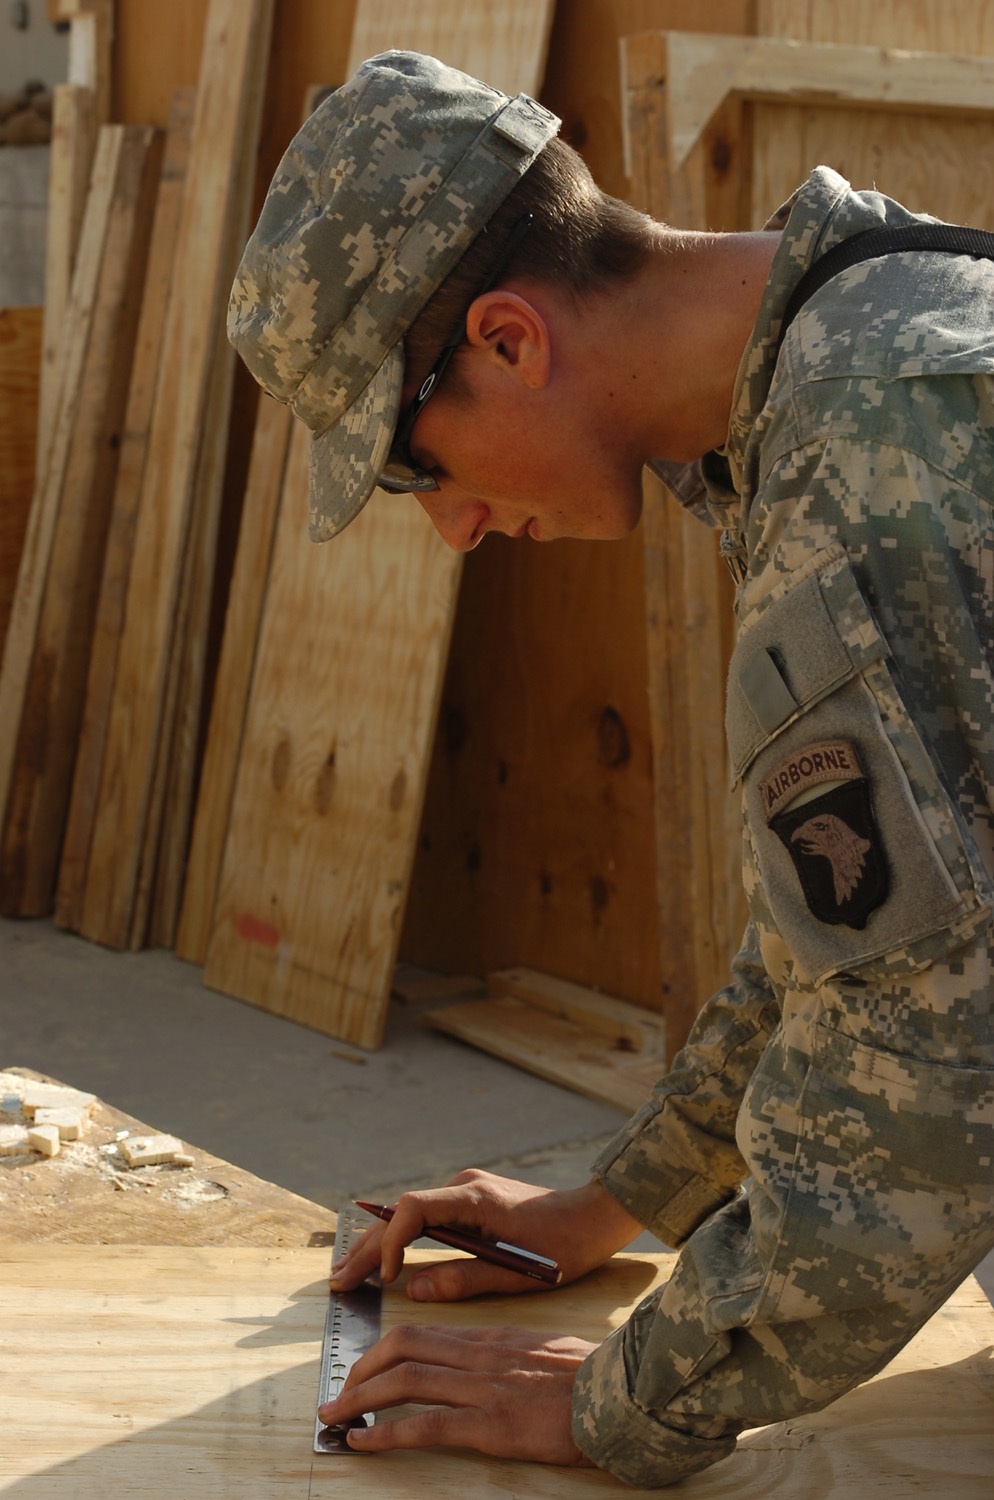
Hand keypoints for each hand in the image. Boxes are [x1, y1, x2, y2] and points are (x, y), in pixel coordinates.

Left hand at [317, 1321, 597, 1464]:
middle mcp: (481, 1355)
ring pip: (406, 1380)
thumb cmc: (593, 1378)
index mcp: (492, 1337)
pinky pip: (428, 1425)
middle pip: (403, 1348)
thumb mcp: (544, 1351)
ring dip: (360, 1400)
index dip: (381, 1351)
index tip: (360, 1370)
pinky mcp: (493, 1423)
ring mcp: (485, 1387)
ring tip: (335, 1419)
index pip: (421, 1333)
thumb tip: (478, 1366)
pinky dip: (388, 1433)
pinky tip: (364, 1444)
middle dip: (360, 1371)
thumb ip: (507, 1355)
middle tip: (337, 1394)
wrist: (625, 1395)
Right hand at [329, 1169, 642, 1300]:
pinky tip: (384, 1258)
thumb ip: (465, 1281)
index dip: (391, 1242)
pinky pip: (425, 1216)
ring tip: (348, 1273)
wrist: (595, 1215)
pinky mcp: (472, 1199)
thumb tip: (416, 1291)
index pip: (414, 1210)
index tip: (384, 1278)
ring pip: (410, 1214)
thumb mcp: (517, 1273)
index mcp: (474, 1199)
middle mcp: (464, 1187)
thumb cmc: (564, 1246)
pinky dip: (401, 1237)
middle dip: (368, 1248)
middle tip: (338, 1282)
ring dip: (379, 1243)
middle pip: (402, 1213)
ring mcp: (467, 1190)